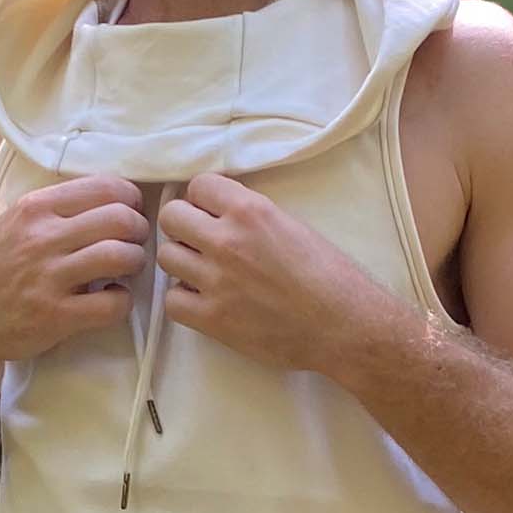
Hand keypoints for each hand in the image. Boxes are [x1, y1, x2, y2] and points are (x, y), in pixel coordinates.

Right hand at [0, 175, 150, 362]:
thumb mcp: (17, 221)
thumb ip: (59, 207)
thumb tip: (116, 197)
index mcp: (36, 207)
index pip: (106, 187)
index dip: (130, 201)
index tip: (129, 215)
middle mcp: (42, 237)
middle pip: (120, 219)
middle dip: (138, 231)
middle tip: (133, 243)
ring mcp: (48, 277)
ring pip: (120, 256)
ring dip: (134, 263)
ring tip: (125, 270)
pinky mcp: (54, 316)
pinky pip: (112, 304)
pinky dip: (122, 301)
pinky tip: (111, 299)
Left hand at [154, 172, 382, 372]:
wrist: (345, 326)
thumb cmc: (331, 275)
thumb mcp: (292, 225)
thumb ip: (252, 216)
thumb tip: (221, 213)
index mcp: (251, 211)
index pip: (198, 186)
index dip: (204, 200)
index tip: (213, 213)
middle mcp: (227, 241)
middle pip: (171, 217)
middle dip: (184, 227)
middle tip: (202, 242)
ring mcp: (216, 281)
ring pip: (167, 257)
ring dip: (183, 263)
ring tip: (205, 273)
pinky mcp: (212, 318)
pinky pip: (172, 301)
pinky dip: (185, 300)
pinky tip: (206, 300)